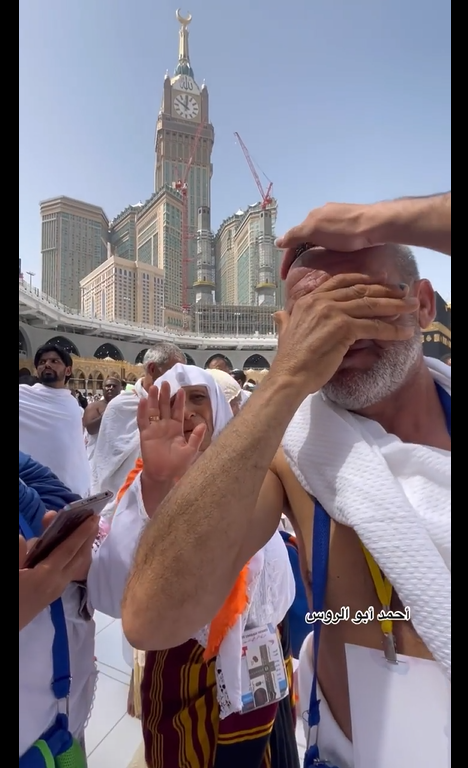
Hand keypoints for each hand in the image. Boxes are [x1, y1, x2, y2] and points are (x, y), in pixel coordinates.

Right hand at [19, 515, 98, 630]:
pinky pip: (67, 571)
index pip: (69, 549)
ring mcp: (55, 590)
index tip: (93, 517)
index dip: (81, 532)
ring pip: (74, 565)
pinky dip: (70, 557)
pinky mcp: (50, 595)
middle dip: (87, 538)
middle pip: (78, 557)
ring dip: (79, 547)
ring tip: (81, 531)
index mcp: (47, 575)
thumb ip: (18, 551)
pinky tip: (63, 550)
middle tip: (93, 519)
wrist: (9, 625)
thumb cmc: (11, 597)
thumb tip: (24, 539)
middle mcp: (57, 583)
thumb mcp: (12, 570)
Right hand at [137, 382, 205, 482]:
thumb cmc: (178, 465)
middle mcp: (165, 426)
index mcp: (176, 428)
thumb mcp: (191, 450)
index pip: (178, 411)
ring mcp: (154, 429)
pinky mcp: (145, 434)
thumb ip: (196, 437)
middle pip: (164, 407)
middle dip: (164, 395)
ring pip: (153, 410)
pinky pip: (143, 420)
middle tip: (165, 382)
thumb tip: (204, 424)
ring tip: (153, 387)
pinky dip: (142, 411)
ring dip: (152, 399)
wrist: (164, 475)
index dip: (178, 401)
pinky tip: (142, 401)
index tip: (181, 390)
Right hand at [271, 273, 418, 395]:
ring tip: (411, 306)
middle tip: (404, 291)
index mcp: (309, 299)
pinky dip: (392, 329)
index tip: (381, 280)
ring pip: (371, 305)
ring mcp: (333, 312)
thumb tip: (280, 315)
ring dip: (395, 306)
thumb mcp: (285, 332)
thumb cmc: (290, 359)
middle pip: (361, 290)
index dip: (365, 279)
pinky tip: (404, 332)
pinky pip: (374, 326)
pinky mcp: (343, 328)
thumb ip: (286, 320)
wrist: (289, 375)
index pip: (342, 281)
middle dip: (386, 290)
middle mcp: (321, 301)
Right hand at [277, 202, 384, 277]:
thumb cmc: (344, 230)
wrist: (376, 225)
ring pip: (319, 239)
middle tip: (298, 274)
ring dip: (313, 253)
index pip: (293, 239)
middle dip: (299, 255)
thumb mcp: (314, 231)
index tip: (284, 277)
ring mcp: (338, 219)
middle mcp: (323, 215)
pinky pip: (332, 239)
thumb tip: (277, 241)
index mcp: (313, 216)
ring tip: (313, 269)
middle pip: (305, 238)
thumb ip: (295, 235)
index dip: (287, 258)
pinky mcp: (352, 226)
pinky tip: (332, 258)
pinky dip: (326, 249)